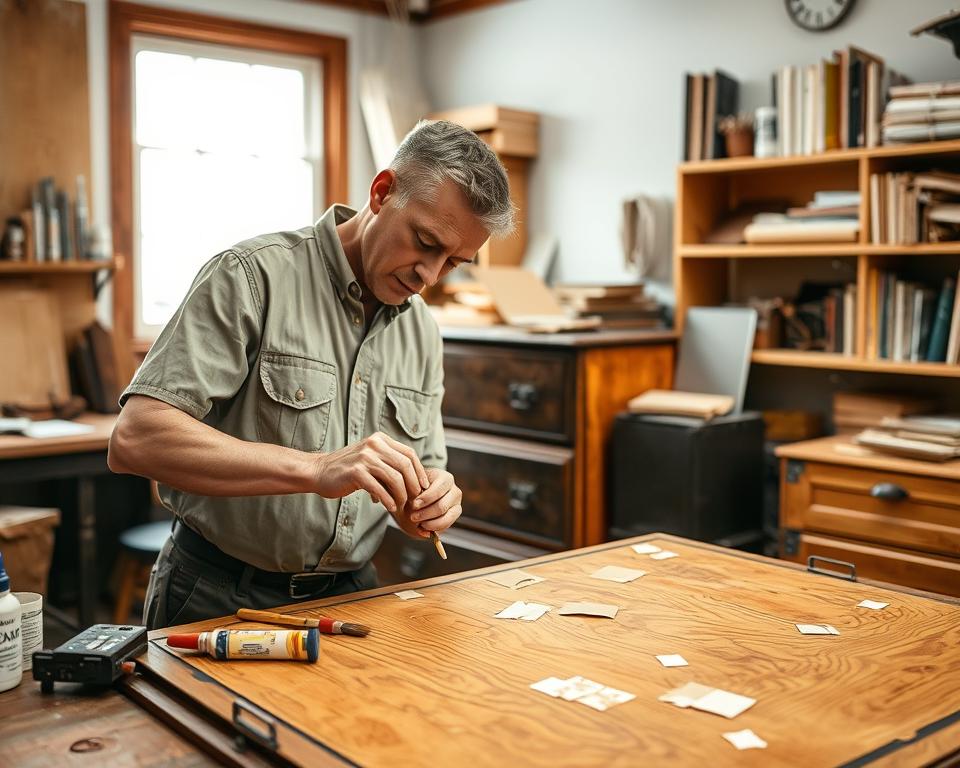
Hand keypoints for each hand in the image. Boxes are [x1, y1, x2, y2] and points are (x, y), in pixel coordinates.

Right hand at [310, 432, 428, 512]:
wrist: (319, 471)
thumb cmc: (348, 469)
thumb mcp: (370, 459)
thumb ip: (389, 464)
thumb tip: (414, 480)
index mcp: (380, 440)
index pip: (409, 454)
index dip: (419, 471)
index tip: (423, 486)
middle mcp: (374, 445)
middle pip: (405, 465)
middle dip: (413, 485)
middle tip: (415, 499)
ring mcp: (365, 457)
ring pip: (395, 478)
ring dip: (401, 495)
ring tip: (401, 505)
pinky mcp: (356, 472)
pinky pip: (380, 489)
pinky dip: (388, 500)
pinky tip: (389, 507)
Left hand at [401, 468, 461, 539]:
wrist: (416, 500)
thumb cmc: (414, 490)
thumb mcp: (412, 487)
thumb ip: (413, 492)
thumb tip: (416, 504)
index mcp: (445, 478)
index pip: (438, 490)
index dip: (425, 499)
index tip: (413, 505)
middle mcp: (455, 491)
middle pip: (442, 506)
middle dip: (425, 513)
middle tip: (413, 517)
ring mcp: (456, 504)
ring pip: (445, 518)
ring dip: (429, 523)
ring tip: (417, 523)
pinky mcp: (454, 517)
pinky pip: (446, 526)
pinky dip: (433, 529)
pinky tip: (422, 528)